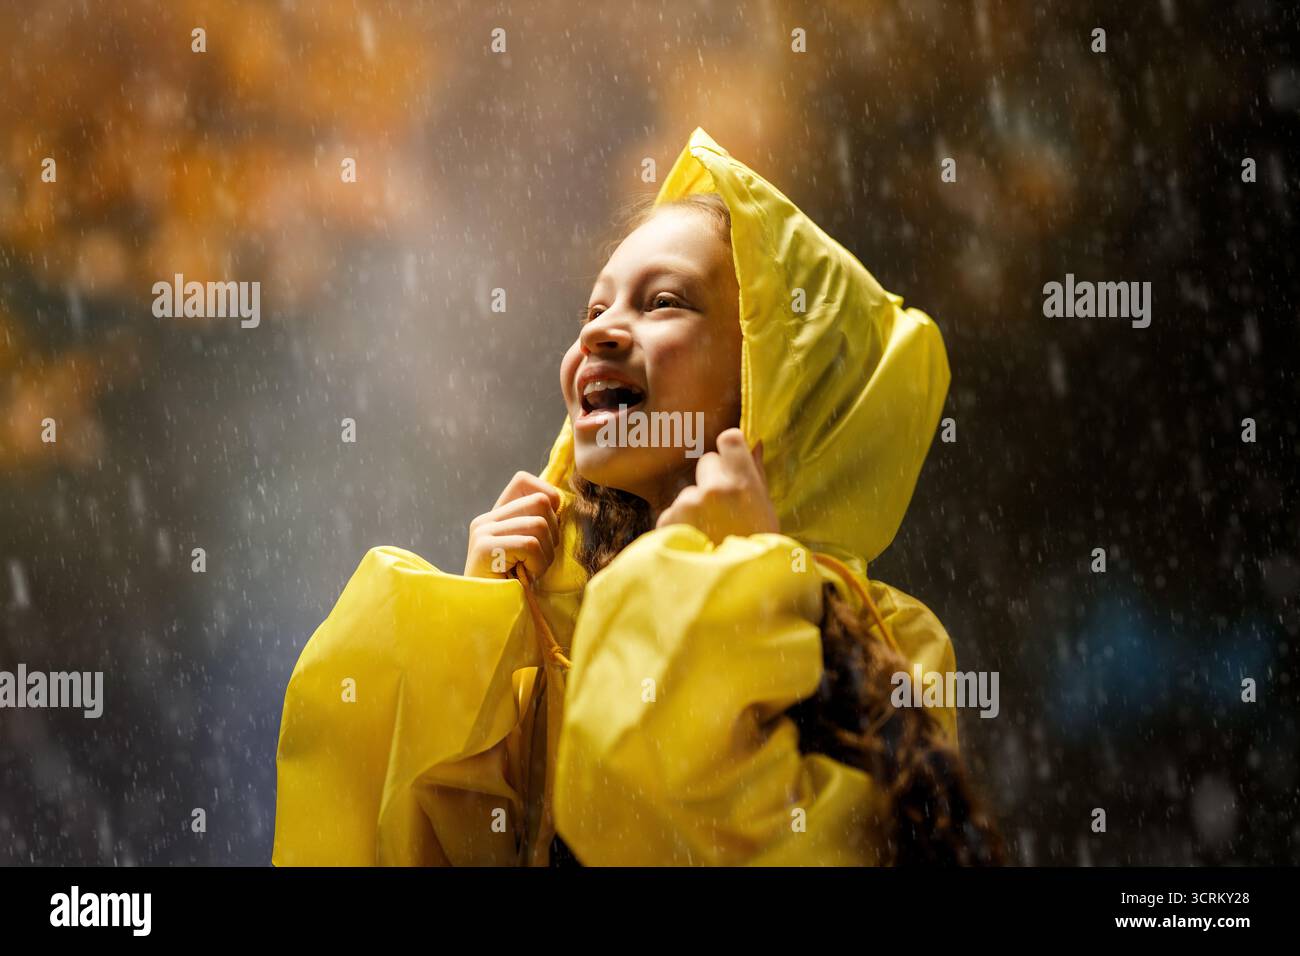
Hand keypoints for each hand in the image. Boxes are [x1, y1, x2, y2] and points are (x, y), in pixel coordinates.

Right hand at [464, 471, 561, 578]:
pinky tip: (523, 577)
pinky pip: (531, 544)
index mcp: (495, 517)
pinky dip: (537, 565)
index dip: (547, 496)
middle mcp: (485, 520)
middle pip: (540, 502)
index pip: (523, 481)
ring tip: (529, 570)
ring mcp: (482, 532)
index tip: (550, 525)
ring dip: (545, 554)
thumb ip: (538, 525)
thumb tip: (562, 503)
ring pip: (540, 524)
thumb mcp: (529, 552)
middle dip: (552, 533)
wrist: (489, 618)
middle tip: (538, 559)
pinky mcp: (484, 548)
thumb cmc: (515, 588)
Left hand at [656, 428, 777, 543]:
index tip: (731, 464)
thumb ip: (757, 475)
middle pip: (706, 462)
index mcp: (743, 484)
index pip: (729, 440)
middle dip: (712, 479)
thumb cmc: (756, 552)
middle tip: (722, 511)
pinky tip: (694, 544)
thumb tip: (757, 443)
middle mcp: (714, 489)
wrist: (732, 594)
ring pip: (689, 492)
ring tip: (708, 535)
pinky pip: (674, 511)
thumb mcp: (766, 513)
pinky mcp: (669, 520)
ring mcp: (688, 504)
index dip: (729, 451)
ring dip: (695, 507)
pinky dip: (680, 525)